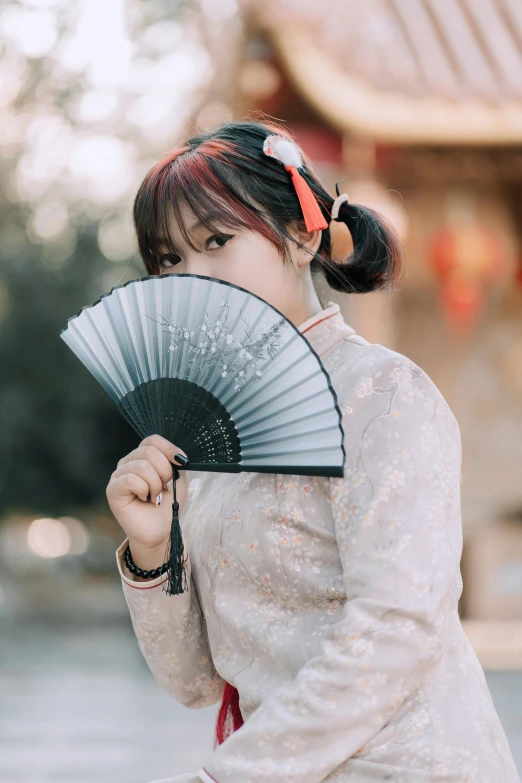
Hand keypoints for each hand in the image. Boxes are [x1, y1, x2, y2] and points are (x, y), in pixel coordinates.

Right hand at [106, 434, 187, 555]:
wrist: (160, 529)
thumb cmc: (166, 504)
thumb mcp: (178, 479)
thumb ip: (176, 463)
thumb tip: (177, 455)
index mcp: (142, 457)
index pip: (152, 440)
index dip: (169, 449)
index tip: (181, 463)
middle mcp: (128, 462)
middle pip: (149, 451)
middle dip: (165, 471)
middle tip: (165, 487)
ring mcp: (118, 475)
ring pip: (142, 466)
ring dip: (155, 484)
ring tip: (154, 496)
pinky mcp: (113, 489)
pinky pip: (131, 479)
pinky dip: (144, 490)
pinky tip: (144, 499)